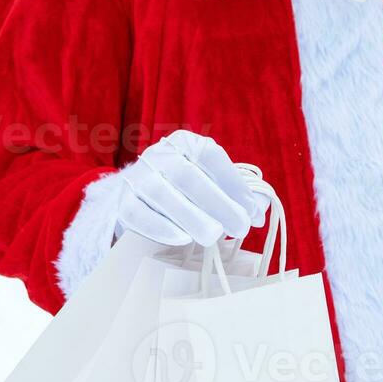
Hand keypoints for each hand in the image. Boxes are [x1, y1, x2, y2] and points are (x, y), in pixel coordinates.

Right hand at [117, 130, 265, 246]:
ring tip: (214, 236)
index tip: (252, 210)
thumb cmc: (185, 192)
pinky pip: (139, 214)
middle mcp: (160, 155)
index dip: (234, 184)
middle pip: (188, 177)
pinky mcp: (122, 202)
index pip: (212, 157)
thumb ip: (236, 195)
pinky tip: (182, 239)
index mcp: (185, 143)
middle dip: (219, 204)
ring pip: (163, 194)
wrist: (136, 198)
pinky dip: (162, 227)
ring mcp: (138, 177)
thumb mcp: (210, 184)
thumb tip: (260, 215)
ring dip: (192, 217)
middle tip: (240, 228)